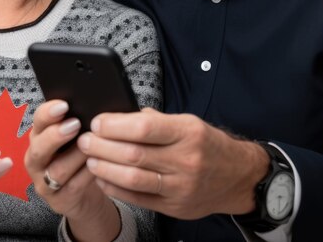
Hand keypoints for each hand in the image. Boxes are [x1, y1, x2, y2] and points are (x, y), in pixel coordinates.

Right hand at [25, 100, 119, 241]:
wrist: (85, 194)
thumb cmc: (80, 154)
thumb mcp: (76, 136)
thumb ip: (78, 121)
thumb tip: (94, 103)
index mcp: (40, 135)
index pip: (38, 120)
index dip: (48, 113)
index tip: (64, 105)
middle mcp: (37, 158)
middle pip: (39, 148)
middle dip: (56, 135)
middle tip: (75, 124)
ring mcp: (45, 182)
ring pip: (57, 170)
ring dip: (75, 156)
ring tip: (91, 145)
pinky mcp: (59, 201)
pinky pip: (74, 186)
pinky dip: (87, 174)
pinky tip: (98, 164)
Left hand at [77, 108, 268, 219]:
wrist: (237, 176)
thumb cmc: (207, 144)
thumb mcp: (187, 122)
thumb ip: (155, 120)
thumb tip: (119, 115)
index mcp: (187, 132)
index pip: (145, 127)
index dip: (116, 125)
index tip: (98, 121)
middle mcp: (185, 160)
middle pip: (135, 154)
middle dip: (103, 145)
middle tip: (85, 138)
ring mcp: (180, 187)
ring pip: (134, 179)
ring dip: (105, 168)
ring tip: (89, 157)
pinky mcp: (175, 207)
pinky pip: (139, 198)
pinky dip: (116, 188)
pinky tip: (102, 178)